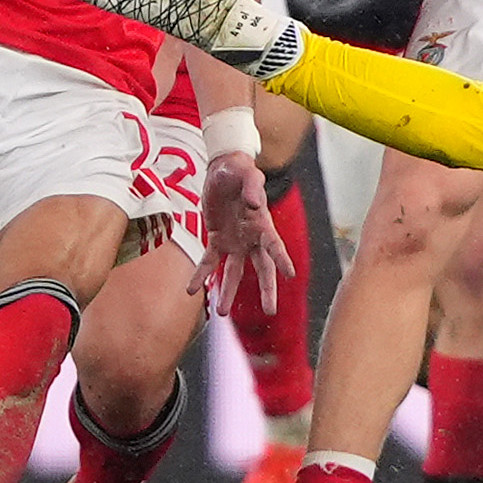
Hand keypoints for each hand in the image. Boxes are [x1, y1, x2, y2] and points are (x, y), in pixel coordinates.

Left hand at [192, 151, 296, 317]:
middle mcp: (251, 238)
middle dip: (266, 289)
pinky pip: (209, 262)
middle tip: (270, 310)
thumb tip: (253, 204)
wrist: (223, 170)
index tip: (291, 274)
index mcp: (262, 223)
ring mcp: (234, 241)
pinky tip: (191, 290)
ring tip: (222, 313)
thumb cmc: (240, 170)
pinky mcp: (217, 240)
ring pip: (234, 272)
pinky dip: (201, 276)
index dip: (282, 259)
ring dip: (228, 292)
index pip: (275, 245)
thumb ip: (252, 186)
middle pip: (262, 268)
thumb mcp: (247, 173)